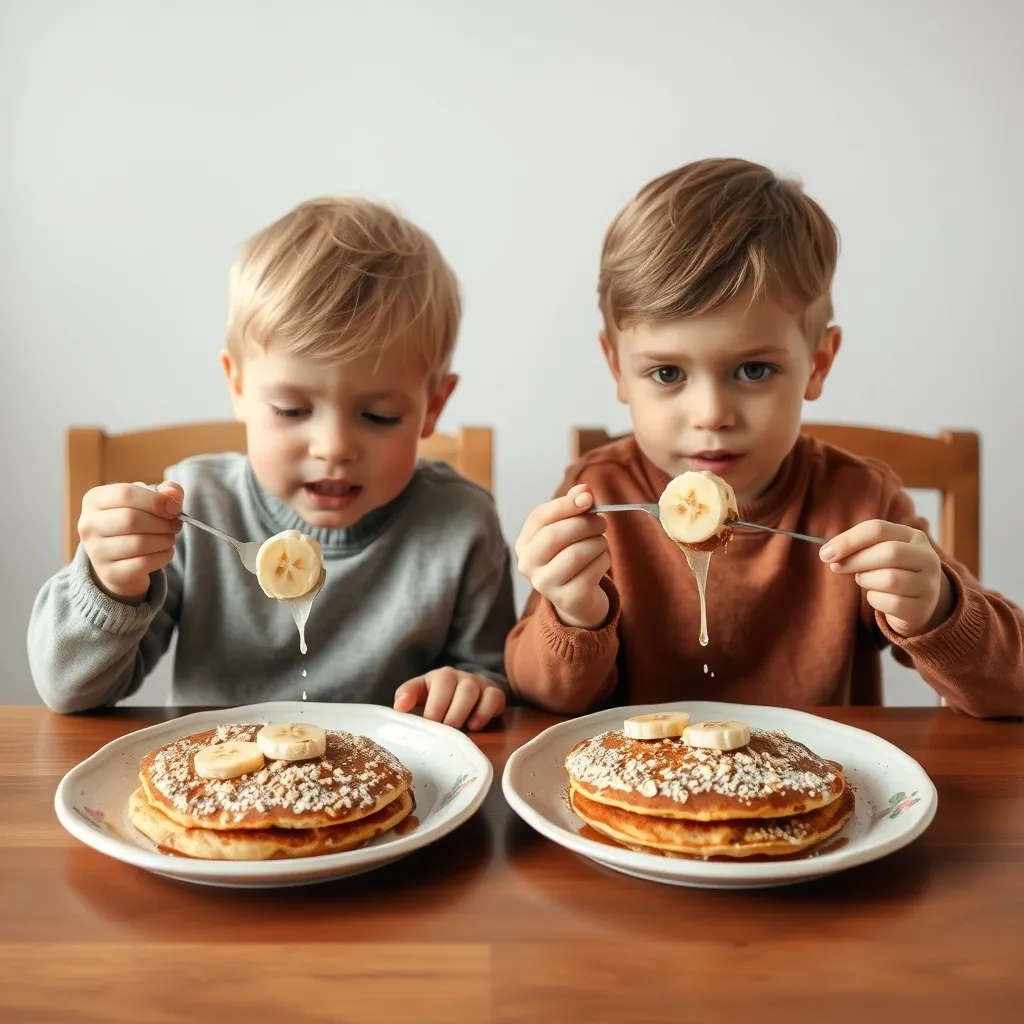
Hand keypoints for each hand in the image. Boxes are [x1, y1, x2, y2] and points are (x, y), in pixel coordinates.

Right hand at [78, 480, 183, 601]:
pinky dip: (163, 556)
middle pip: (131, 519)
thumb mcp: (149, 501)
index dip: (156, 500)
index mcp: (95, 500)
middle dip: (162, 522)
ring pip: (139, 543)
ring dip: (165, 540)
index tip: (175, 508)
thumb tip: (173, 495)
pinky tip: (165, 551)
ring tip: (169, 538)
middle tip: (175, 525)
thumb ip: (166, 492)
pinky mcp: (110, 572)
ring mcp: (96, 551)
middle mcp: (89, 524)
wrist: (119, 561)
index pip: (125, 494)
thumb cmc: (136, 523)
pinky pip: (144, 563)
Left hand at [393, 668, 505, 730]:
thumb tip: (399, 707)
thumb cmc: (440, 700)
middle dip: (446, 708)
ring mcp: (479, 684)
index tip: (427, 720)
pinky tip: (475, 726)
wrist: (469, 698)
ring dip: (462, 710)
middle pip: (455, 684)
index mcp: (440, 676)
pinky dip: (485, 712)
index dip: (432, 701)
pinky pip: (494, 697)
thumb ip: (407, 696)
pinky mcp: (495, 694)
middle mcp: (460, 677)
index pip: (436, 682)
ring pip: (472, 690)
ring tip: (456, 729)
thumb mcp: (421, 695)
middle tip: (441, 727)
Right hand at [514, 484, 610, 628]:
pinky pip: (593, 571)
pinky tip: (600, 563)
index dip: (565, 504)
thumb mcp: (570, 530)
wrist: (577, 601)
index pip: (539, 517)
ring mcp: (545, 584)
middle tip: (602, 523)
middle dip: (586, 524)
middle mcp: (528, 564)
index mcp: (525, 542)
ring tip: (600, 544)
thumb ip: (575, 507)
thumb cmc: (572, 557)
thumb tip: (583, 489)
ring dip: (598, 544)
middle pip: (556, 535)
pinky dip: (603, 561)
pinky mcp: (567, 599)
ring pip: (577, 553)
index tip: (588, 497)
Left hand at [821, 519, 954, 637]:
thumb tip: (828, 553)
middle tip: (837, 567)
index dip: (849, 540)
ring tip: (865, 581)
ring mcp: (928, 584)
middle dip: (856, 560)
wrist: (919, 603)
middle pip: (889, 552)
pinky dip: (875, 600)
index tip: (826, 553)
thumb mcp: (878, 553)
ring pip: (890, 579)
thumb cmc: (891, 572)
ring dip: (866, 581)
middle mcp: (927, 557)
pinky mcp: (921, 608)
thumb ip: (857, 548)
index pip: (878, 529)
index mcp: (913, 536)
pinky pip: (891, 603)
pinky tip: (878, 598)